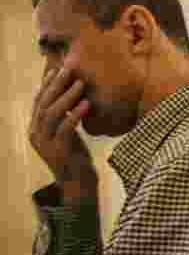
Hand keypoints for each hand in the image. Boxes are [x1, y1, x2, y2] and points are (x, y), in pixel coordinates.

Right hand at [28, 66, 96, 200]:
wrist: (78, 185)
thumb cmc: (75, 157)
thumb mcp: (67, 134)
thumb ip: (63, 117)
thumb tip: (68, 94)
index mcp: (35, 129)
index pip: (38, 102)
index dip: (46, 84)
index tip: (56, 69)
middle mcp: (35, 135)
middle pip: (43, 104)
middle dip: (56, 85)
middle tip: (69, 69)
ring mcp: (45, 144)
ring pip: (52, 114)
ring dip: (66, 96)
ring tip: (80, 84)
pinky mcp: (58, 152)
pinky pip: (65, 129)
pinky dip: (75, 114)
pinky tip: (86, 104)